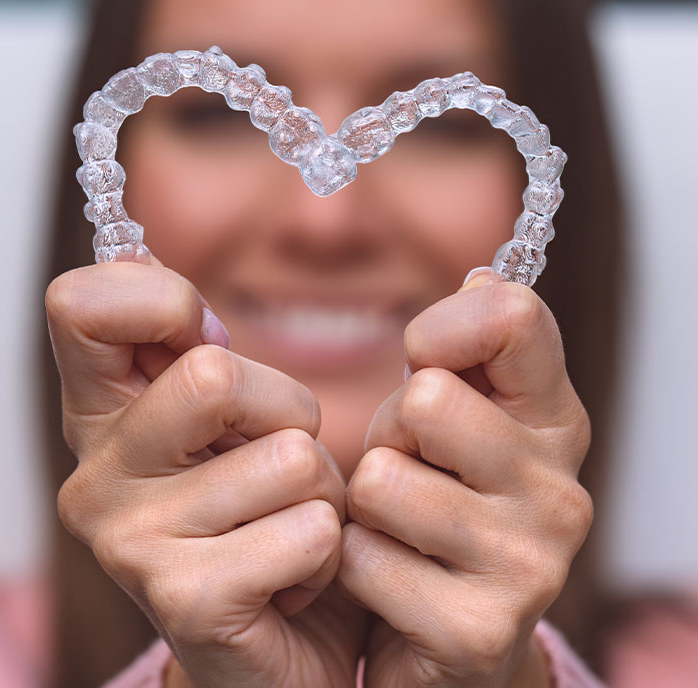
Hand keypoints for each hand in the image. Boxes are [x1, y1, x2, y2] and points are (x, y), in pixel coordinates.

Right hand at [46, 260, 366, 687]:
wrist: (287, 649)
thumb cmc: (265, 514)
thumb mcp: (231, 419)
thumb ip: (195, 348)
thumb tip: (154, 276)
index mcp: (102, 415)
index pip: (78, 304)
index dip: (162, 300)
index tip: (205, 341)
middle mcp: (96, 475)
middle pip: (215, 373)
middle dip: (286, 411)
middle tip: (277, 462)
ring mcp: (130, 543)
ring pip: (288, 456)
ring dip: (321, 489)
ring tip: (289, 526)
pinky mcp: (184, 600)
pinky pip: (309, 529)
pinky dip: (329, 549)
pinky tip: (295, 579)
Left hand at [338, 277, 592, 686]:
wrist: (444, 636)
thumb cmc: (438, 503)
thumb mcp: (455, 417)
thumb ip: (471, 350)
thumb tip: (484, 276)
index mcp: (554, 422)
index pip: (512, 317)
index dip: (441, 329)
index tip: (424, 362)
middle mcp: (559, 490)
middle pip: (426, 399)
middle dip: (390, 433)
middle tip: (409, 470)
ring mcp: (528, 564)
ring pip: (381, 479)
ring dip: (365, 503)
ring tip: (398, 527)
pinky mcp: (476, 630)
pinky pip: (361, 557)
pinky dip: (352, 565)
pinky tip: (390, 581)